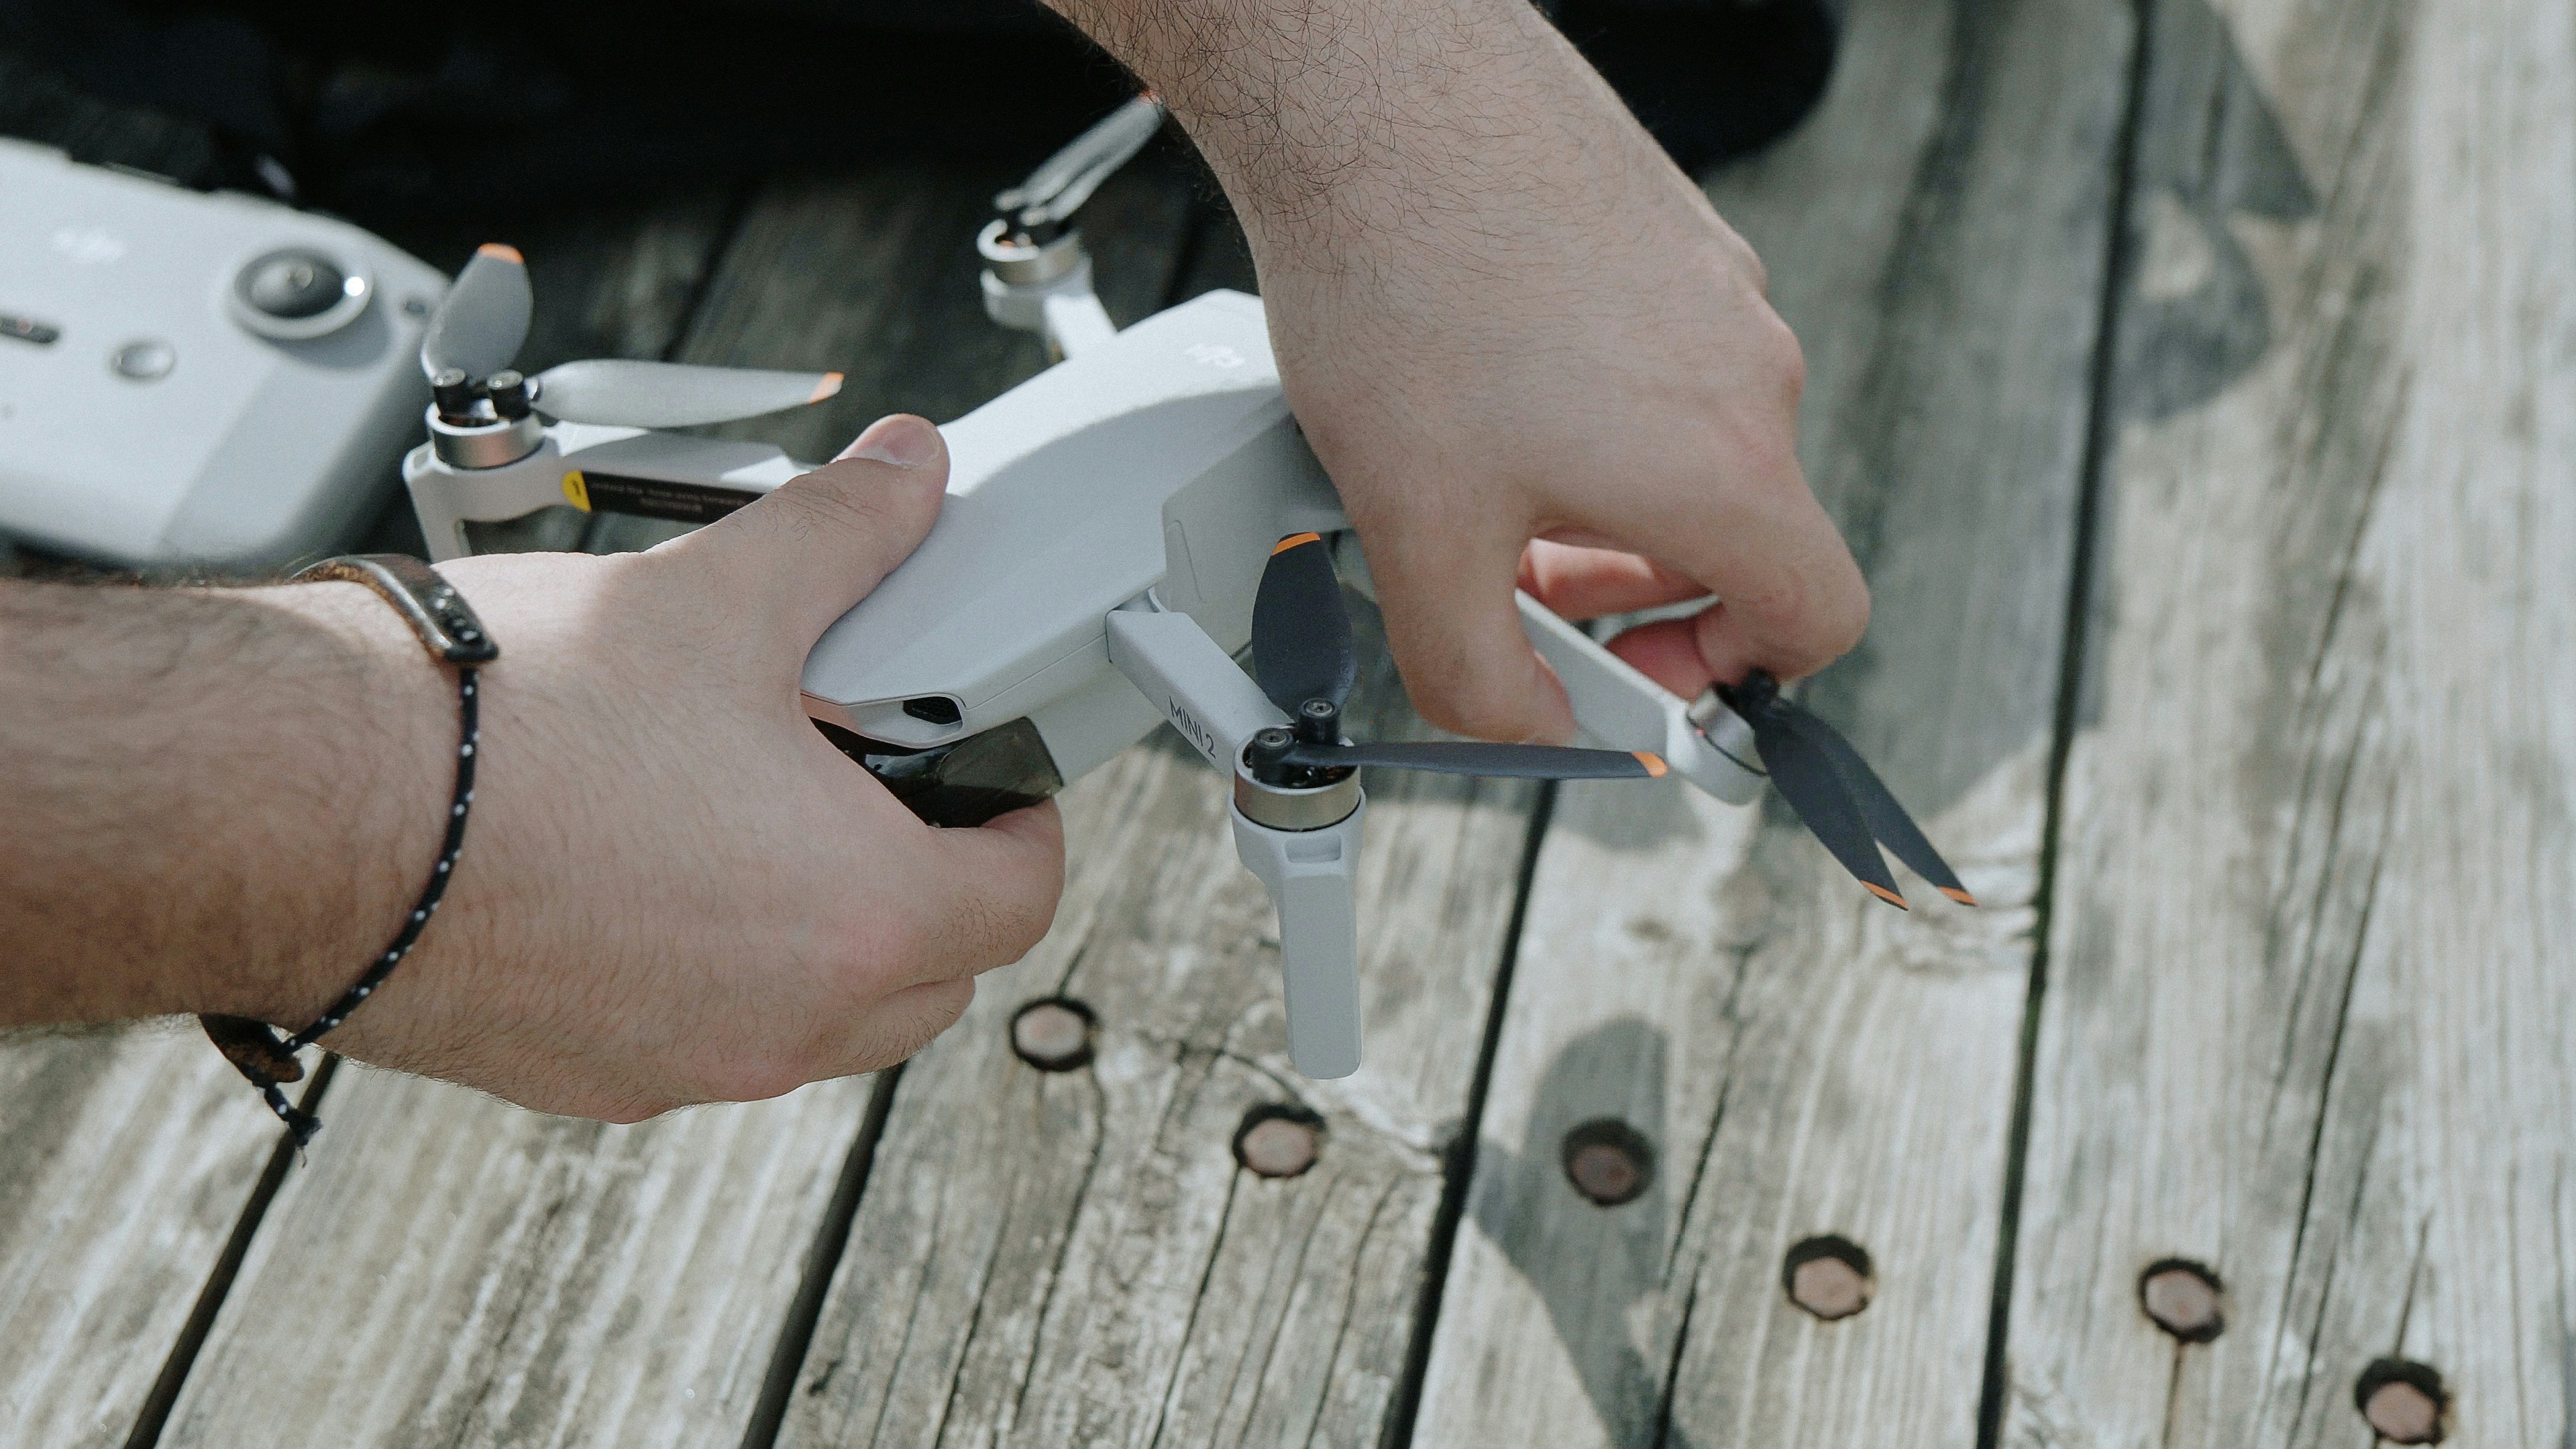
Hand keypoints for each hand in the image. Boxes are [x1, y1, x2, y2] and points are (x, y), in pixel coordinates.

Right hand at [295, 415, 1063, 1120]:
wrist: (297, 809)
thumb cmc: (505, 726)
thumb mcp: (721, 594)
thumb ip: (846, 534)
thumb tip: (910, 477)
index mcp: (860, 920)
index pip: (1020, 900)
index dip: (1027, 825)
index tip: (997, 778)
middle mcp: (783, 1025)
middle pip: (930, 977)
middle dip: (931, 886)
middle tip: (887, 788)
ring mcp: (676, 1065)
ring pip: (813, 1018)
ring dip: (818, 930)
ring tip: (754, 810)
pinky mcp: (575, 1075)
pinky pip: (695, 1034)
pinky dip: (706, 964)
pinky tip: (641, 862)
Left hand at [1049, 0, 1866, 740]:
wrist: (1371, 95)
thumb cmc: (1403, 287)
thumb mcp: (1418, 535)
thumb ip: (1480, 675)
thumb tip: (1530, 730)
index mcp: (1723, 465)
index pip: (1818, 619)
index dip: (1741, 683)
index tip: (1646, 681)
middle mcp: (1748, 369)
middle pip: (1740, 536)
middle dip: (1633, 592)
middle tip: (1522, 595)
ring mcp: (1714, 286)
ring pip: (1687, 443)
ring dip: (1600, 499)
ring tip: (1477, 485)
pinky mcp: (1667, 227)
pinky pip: (1655, 358)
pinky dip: (1587, 405)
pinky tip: (1474, 382)